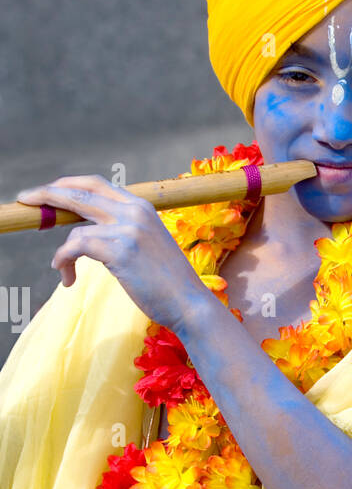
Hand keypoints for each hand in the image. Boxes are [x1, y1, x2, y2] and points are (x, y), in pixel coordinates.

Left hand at [15, 174, 208, 331]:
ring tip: (63, 270)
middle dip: (47, 194)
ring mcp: (128, 229)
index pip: (96, 184)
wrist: (190, 304)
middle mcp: (134, 211)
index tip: (48, 192)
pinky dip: (63, 261)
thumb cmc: (168, 284)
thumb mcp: (147, 247)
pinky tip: (66, 277)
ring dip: (61, 252)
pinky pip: (75, 247)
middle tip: (24, 200)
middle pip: (79, 192)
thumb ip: (122, 232)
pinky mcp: (120, 250)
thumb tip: (84, 233)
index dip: (68, 185)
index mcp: (142, 207)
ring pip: (74, 227)